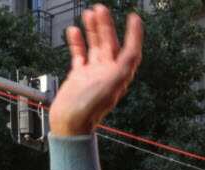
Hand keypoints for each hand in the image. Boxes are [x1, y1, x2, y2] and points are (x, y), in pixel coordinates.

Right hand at [49, 4, 143, 135]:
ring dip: (93, 30)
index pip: (130, 51)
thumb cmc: (90, 108)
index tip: (134, 18)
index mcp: (119, 75)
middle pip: (110, 44)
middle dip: (107, 26)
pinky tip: (73, 31)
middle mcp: (108, 73)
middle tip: (102, 9)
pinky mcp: (78, 76)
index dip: (134, 35)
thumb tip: (134, 52)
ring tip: (89, 13)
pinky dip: (77, 42)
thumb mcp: (112, 84)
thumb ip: (124, 67)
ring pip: (95, 46)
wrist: (70, 122)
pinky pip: (79, 55)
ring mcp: (93, 74)